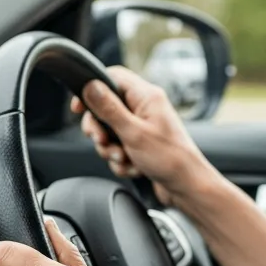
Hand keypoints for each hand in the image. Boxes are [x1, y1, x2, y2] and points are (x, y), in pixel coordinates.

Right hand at [70, 66, 220, 205]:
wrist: (187, 188)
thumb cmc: (170, 159)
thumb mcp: (133, 133)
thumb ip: (109, 109)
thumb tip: (90, 86)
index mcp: (147, 96)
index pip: (112, 77)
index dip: (91, 89)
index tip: (79, 108)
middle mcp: (145, 107)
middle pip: (106, 107)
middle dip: (100, 129)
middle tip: (102, 141)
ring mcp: (143, 126)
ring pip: (110, 131)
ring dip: (111, 149)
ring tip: (124, 158)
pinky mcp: (142, 144)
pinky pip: (119, 147)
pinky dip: (122, 160)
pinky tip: (134, 167)